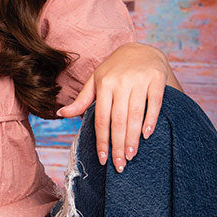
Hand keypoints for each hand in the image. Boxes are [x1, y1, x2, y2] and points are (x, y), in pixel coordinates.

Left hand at [56, 42, 180, 170]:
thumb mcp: (96, 81)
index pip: (101, 118)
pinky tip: (147, 135)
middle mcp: (120, 82)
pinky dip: (151, 120)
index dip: (101, 140)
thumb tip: (60, 113)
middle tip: (120, 166)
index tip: (102, 160)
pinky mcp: (156, 79)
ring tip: (131, 155)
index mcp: (103, 84)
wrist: (141, 50)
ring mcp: (139, 80)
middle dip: (117, 145)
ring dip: (132, 138)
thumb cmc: (115, 70)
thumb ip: (82, 100)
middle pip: (118, 120)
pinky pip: (154, 103)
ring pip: (135, 114)